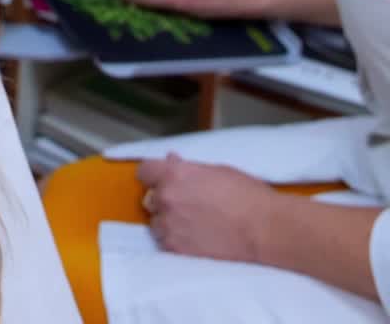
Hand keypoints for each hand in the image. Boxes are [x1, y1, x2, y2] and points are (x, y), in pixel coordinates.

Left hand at [138, 154, 274, 262]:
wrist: (265, 228)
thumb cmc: (245, 194)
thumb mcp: (215, 170)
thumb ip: (188, 168)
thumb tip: (171, 160)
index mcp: (173, 174)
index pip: (144, 171)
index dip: (154, 175)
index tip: (163, 180)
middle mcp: (166, 198)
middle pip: (150, 198)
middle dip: (164, 200)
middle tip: (184, 205)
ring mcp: (170, 225)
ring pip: (155, 223)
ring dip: (167, 223)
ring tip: (189, 225)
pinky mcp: (178, 249)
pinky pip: (165, 243)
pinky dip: (174, 241)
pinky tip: (192, 240)